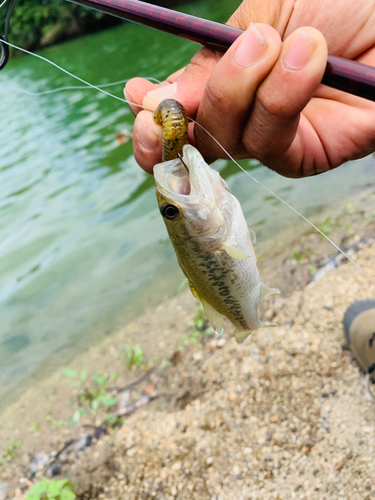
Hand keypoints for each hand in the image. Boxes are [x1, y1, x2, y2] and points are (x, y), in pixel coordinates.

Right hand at [125, 0, 374, 177]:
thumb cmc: (335, 2)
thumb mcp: (260, 20)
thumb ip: (210, 61)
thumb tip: (153, 102)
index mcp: (233, 85)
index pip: (184, 117)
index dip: (153, 119)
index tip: (136, 96)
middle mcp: (250, 119)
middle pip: (198, 139)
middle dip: (182, 118)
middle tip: (170, 100)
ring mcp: (278, 141)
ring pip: (229, 141)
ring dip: (241, 87)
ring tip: (276, 40)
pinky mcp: (309, 155)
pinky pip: (273, 144)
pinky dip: (281, 97)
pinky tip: (307, 55)